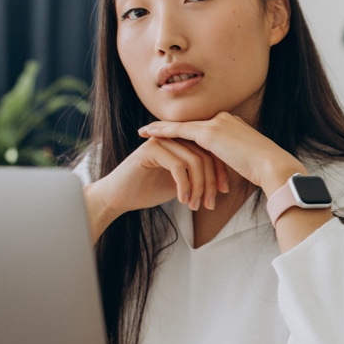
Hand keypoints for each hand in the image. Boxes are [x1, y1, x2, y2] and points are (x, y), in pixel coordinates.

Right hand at [84, 135, 228, 241]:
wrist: (120, 197)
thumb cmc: (150, 190)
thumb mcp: (182, 183)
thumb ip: (199, 177)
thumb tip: (223, 184)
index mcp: (183, 142)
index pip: (211, 151)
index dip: (220, 171)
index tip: (224, 191)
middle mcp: (174, 138)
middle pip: (205, 155)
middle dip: (210, 182)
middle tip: (209, 203)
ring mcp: (162, 141)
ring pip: (194, 161)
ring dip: (198, 187)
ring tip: (195, 205)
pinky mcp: (151, 150)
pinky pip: (178, 166)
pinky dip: (184, 186)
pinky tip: (182, 200)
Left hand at [137, 112, 304, 194]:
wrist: (272, 166)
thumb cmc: (265, 170)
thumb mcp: (248, 161)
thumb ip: (235, 159)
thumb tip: (231, 169)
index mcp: (235, 125)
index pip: (205, 128)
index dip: (188, 132)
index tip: (176, 136)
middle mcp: (225, 119)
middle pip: (192, 124)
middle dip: (171, 128)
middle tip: (151, 130)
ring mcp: (217, 124)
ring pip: (182, 125)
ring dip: (162, 128)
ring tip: (144, 131)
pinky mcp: (209, 133)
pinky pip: (179, 130)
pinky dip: (161, 131)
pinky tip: (147, 133)